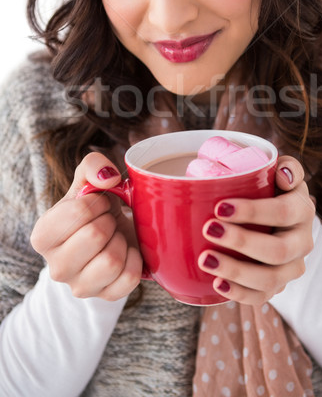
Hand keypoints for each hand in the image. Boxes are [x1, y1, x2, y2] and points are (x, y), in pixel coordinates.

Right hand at [31, 152, 142, 299]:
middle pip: (95, 235)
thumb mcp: (89, 180)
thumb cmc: (96, 207)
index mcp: (43, 236)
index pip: (78, 212)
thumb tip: (108, 178)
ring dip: (121, 240)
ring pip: (112, 261)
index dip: (97, 202)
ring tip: (116, 236)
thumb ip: (93, 166)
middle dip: (109, 220)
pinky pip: (130, 277)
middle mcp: (55, 267)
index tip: (98, 203)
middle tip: (108, 220)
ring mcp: (80, 286)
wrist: (112, 234)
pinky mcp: (106, 296)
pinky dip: (136, 259)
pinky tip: (127, 251)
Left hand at [198, 156, 314, 304]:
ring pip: (270, 279)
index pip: (283, 212)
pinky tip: (217, 283)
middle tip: (208, 230)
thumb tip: (282, 174)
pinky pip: (261, 297)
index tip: (219, 207)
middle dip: (241, 242)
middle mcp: (303, 241)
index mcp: (303, 209)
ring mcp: (292, 268)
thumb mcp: (279, 172)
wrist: (272, 217)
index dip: (253, 211)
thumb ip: (285, 167)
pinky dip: (239, 294)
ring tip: (205, 260)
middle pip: (278, 250)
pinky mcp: (278, 287)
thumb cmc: (269, 189)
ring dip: (236, 271)